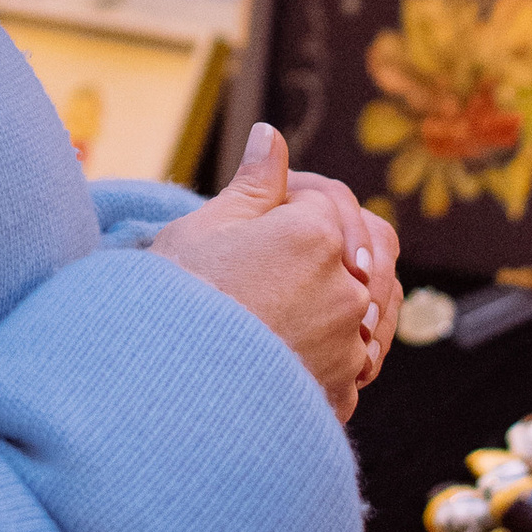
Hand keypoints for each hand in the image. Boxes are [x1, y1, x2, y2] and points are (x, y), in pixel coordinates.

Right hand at [151, 122, 401, 420]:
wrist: (163, 395)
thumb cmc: (174, 304)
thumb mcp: (203, 229)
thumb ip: (254, 182)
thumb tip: (270, 135)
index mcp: (316, 235)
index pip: (323, 203)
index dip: (287, 208)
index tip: (250, 227)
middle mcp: (347, 290)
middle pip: (359, 252)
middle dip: (329, 250)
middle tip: (275, 266)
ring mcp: (349, 347)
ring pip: (369, 310)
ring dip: (343, 302)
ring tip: (292, 309)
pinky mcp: (341, 396)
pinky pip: (353, 364)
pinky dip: (334, 354)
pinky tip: (295, 353)